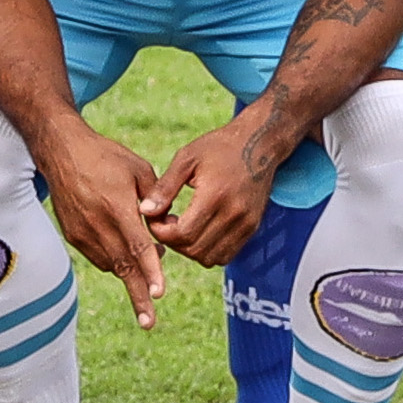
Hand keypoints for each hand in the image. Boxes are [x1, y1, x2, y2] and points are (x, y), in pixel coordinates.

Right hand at [34, 124, 170, 326]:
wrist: (61, 150)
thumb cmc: (106, 157)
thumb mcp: (139, 170)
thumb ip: (156, 200)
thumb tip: (167, 228)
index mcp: (116, 206)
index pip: (137, 246)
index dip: (151, 271)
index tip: (160, 294)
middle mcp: (97, 223)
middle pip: (123, 267)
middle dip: (138, 296)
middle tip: (149, 323)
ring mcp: (82, 231)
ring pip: (113, 264)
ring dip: (132, 272)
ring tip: (149, 263)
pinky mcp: (73, 235)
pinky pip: (99, 257)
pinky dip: (115, 260)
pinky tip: (125, 247)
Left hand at [145, 115, 282, 268]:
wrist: (258, 144)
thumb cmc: (217, 147)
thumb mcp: (186, 158)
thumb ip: (165, 187)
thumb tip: (144, 211)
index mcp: (215, 196)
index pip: (183, 234)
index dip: (161, 231)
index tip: (153, 216)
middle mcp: (234, 215)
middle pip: (194, 250)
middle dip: (172, 241)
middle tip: (164, 221)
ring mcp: (246, 225)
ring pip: (210, 258)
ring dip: (189, 249)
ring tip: (181, 225)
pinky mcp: (252, 228)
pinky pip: (226, 255)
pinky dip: (207, 251)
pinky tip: (198, 229)